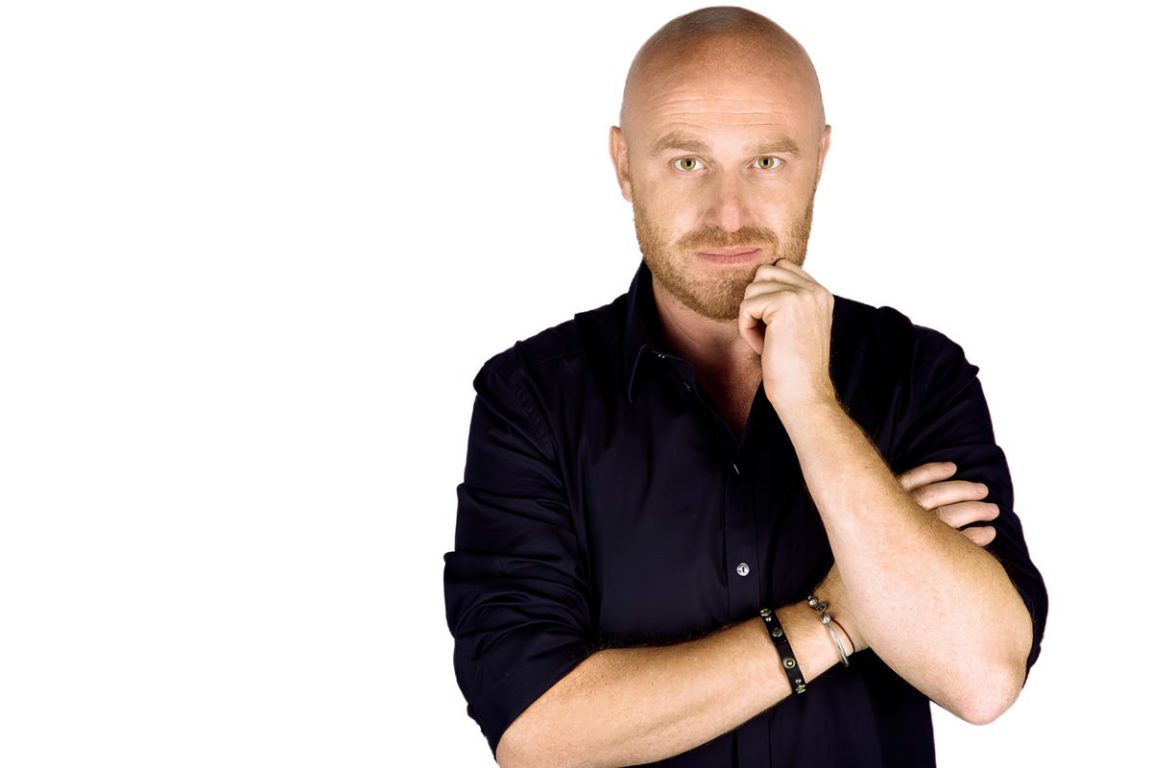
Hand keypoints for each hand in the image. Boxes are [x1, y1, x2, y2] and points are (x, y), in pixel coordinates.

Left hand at [738, 259, 835, 405]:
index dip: (767, 295)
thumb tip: (757, 279)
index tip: (775, 326)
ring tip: (767, 341)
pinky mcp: (784, 304)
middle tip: (769, 333)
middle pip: (764, 273)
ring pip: (752, 288)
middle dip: (757, 302)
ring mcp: (802, 294)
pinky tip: (763, 346)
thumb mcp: (796, 325)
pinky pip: (746, 306)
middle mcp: (814, 289)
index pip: (782, 267)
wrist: (803, 394)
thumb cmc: (794, 367)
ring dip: (751, 317)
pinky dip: (747, 329)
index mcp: (820, 293)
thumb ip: (786, 299)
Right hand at [814, 461, 998, 653]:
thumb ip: (875, 520)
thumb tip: (896, 508)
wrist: (840, 613)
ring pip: (951, 518)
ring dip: (974, 511)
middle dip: (961, 490)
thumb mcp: (852, 539)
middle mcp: (894, 525)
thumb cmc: (847, 578)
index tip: (952, 468)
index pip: (908, 483)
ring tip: (991, 512)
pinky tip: (987, 535)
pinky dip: (975, 537)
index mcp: (876, 513)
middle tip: (982, 491)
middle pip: (935, 497)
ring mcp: (910, 549)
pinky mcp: (925, 572)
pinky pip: (959, 548)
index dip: (931, 472)